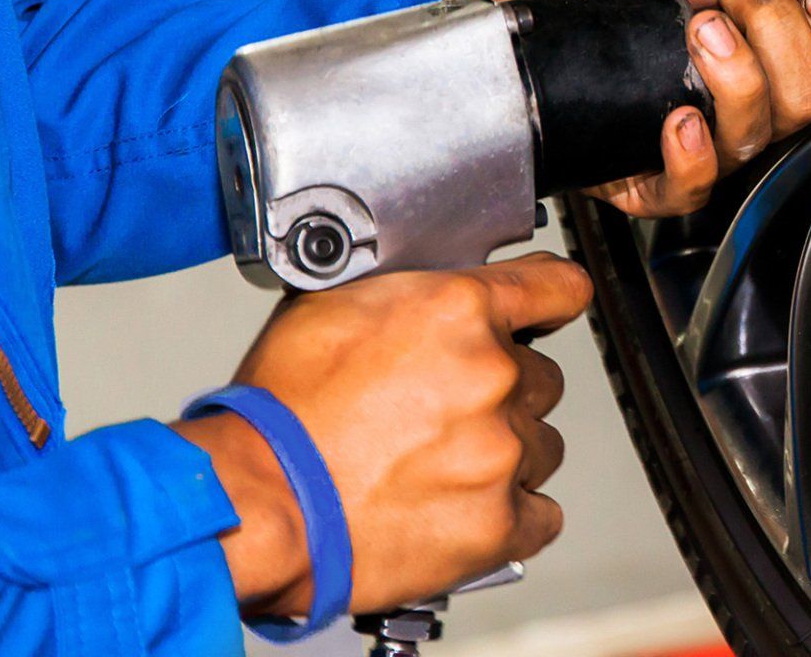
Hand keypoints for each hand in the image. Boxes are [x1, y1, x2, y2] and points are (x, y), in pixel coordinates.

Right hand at [173, 253, 590, 615]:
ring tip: (437, 467)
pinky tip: (461, 509)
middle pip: (541, 377)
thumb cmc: (276, 413)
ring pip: (541, 446)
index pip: (557, 288)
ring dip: (504, 455)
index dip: (551, 301)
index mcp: (459, 310)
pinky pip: (541, 515)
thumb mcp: (334, 309)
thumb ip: (409, 295)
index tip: (548, 313)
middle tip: (442, 415)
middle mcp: (494, 375)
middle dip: (501, 394)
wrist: (253, 502)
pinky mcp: (498, 522)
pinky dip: (511, 516)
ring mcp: (501, 451)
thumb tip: (434, 295)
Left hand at [448, 0, 810, 217]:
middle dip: (779, 37)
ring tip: (694, 27)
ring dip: (734, 75)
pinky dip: (691, 153)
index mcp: (781, 55)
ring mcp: (704, 141)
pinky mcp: (651, 175)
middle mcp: (751, 104)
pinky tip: (674, 115)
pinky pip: (694, 188)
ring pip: (758, 136)